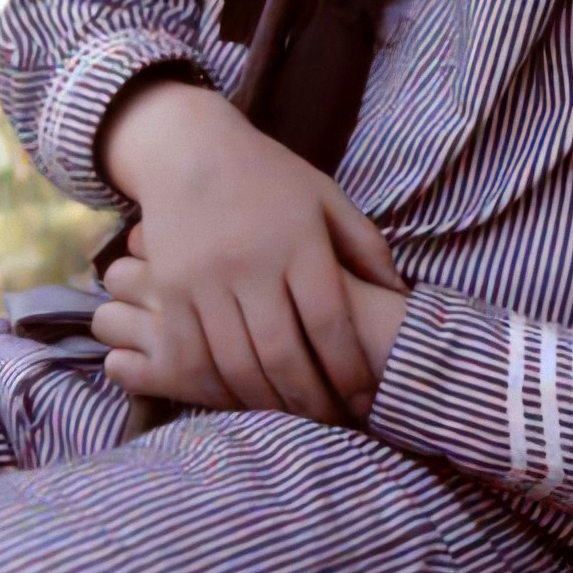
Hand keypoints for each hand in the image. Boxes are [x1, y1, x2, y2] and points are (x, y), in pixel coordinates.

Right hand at [88, 79, 407, 423]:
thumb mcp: (326, 198)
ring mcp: (204, 279)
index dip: (349, 369)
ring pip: (236, 363)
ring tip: (292, 419)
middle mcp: (251, 263)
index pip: (329, 321)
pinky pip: (191, 356)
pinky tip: (240, 400)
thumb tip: (402, 295)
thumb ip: (367, 246)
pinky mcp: (169, 291)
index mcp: (298, 241)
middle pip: (282, 352)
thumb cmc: (268, 177)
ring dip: (266, 402)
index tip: (364, 399)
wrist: (188, 149)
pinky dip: (217, 388)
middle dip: (311, 399)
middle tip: (332, 422)